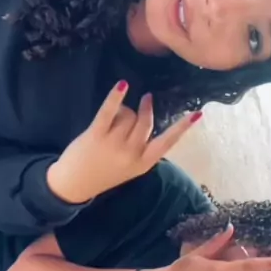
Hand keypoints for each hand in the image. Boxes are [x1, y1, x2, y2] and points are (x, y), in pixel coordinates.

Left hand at [47, 81, 201, 203]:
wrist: (73, 185)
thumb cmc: (103, 173)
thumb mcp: (130, 167)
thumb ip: (142, 149)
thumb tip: (147, 118)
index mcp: (143, 163)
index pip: (168, 142)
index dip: (183, 127)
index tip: (197, 114)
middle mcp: (132, 153)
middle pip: (145, 122)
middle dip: (146, 109)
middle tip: (146, 98)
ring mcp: (114, 144)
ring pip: (128, 115)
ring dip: (124, 111)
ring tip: (114, 118)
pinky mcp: (96, 135)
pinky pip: (109, 111)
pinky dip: (116, 97)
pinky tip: (122, 85)